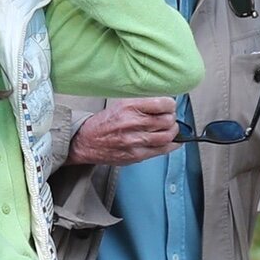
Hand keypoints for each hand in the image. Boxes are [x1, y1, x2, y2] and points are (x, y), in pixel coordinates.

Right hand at [65, 98, 179, 165]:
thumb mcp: (120, 104)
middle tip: (169, 117)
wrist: (86, 142)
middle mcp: (133, 123)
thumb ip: (142, 104)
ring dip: (173, 132)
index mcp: (129, 107)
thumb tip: (164, 104)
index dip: (170, 105)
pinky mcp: (137, 155)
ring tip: (169, 129)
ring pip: (168, 136)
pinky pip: (162, 150)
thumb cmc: (103, 123)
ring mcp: (135, 141)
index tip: (170, 106)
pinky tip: (172, 141)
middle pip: (167, 120)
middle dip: (172, 118)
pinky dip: (172, 145)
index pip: (162, 104)